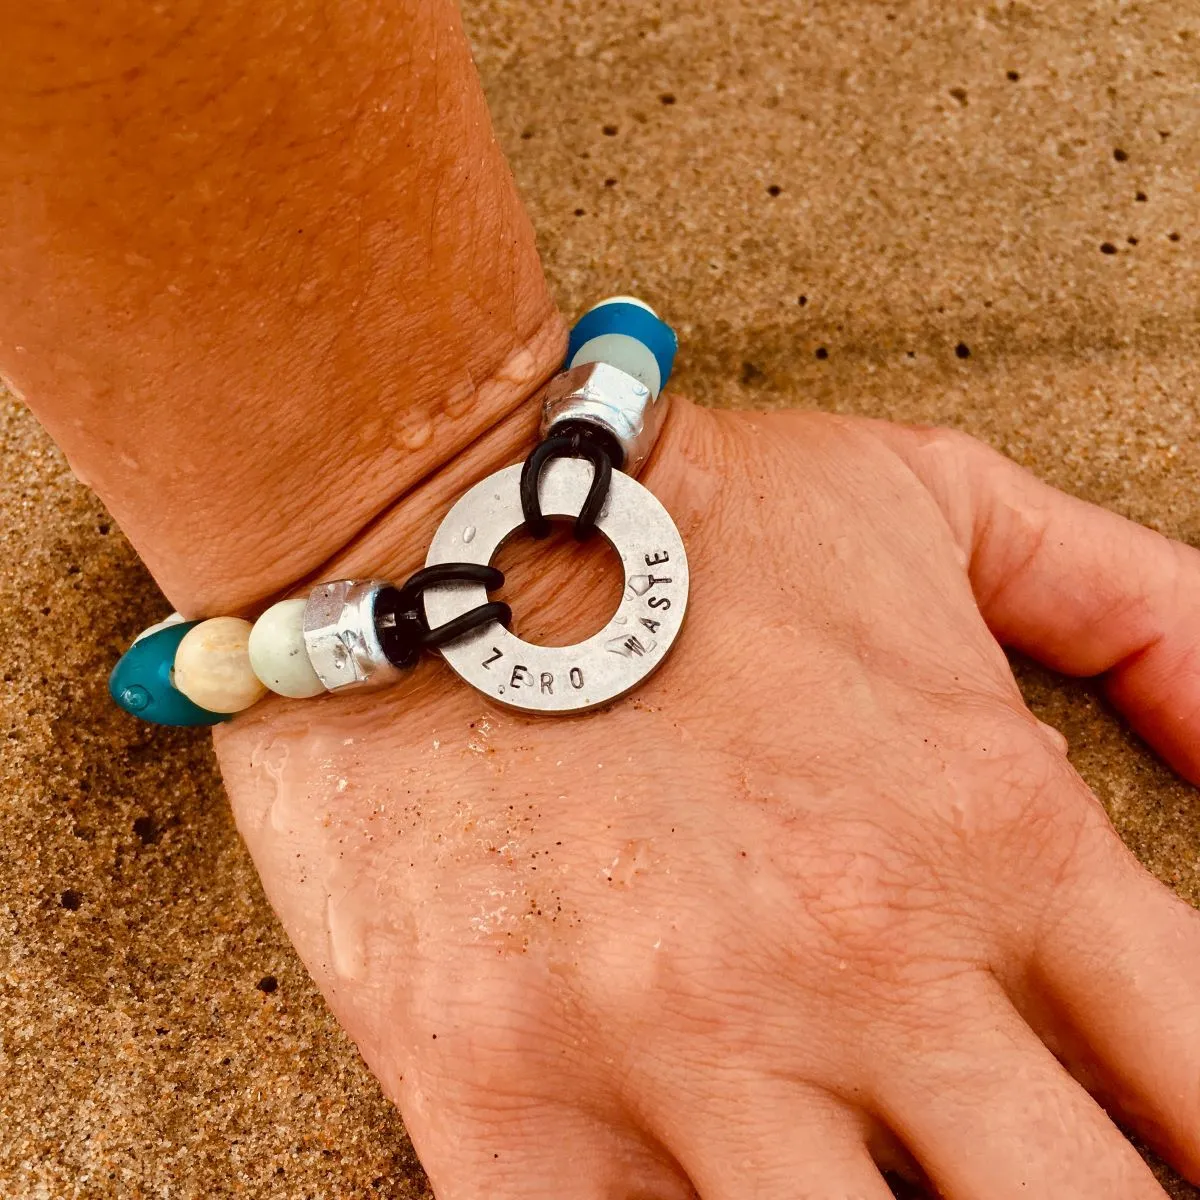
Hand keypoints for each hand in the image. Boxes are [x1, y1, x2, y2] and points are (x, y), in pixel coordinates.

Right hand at [216, 401, 1199, 1198]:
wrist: (425, 527)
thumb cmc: (686, 518)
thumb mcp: (937, 506)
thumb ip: (1143, 604)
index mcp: (985, 829)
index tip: (1168, 1141)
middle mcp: (853, 957)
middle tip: (1022, 1172)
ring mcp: (674, 1039)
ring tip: (854, 1170)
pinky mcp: (503, 1093)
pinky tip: (697, 1192)